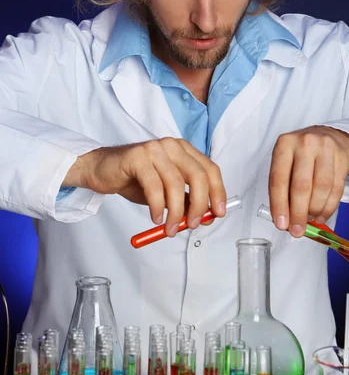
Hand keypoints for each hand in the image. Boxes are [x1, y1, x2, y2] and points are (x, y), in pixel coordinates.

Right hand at [63, 138, 226, 235]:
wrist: (103, 170)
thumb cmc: (136, 179)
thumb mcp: (166, 191)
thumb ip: (186, 199)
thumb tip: (207, 216)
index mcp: (184, 150)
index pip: (210, 169)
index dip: (217, 192)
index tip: (218, 213)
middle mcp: (172, 146)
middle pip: (198, 175)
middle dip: (199, 205)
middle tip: (193, 225)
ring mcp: (155, 149)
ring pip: (176, 183)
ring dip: (176, 212)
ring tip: (169, 229)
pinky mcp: (138, 157)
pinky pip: (154, 187)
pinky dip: (158, 206)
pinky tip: (156, 218)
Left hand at [269, 126, 348, 236]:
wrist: (331, 137)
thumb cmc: (302, 154)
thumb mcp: (287, 161)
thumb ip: (283, 186)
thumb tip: (284, 219)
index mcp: (284, 144)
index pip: (279, 179)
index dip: (279, 205)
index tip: (281, 224)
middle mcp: (304, 144)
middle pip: (301, 186)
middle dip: (298, 213)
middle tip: (297, 230)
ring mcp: (325, 149)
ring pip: (321, 189)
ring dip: (315, 211)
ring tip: (310, 220)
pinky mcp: (342, 157)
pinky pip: (336, 189)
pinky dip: (328, 207)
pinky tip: (321, 215)